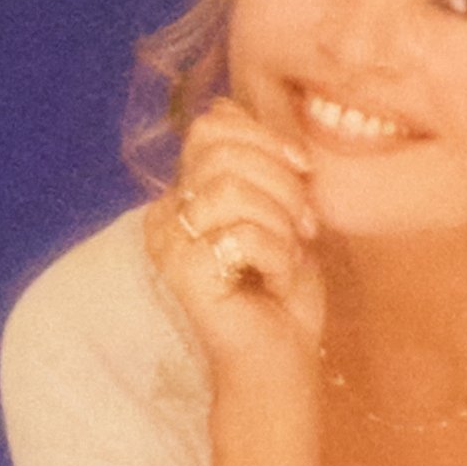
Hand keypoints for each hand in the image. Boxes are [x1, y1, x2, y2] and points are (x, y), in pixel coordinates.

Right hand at [146, 98, 324, 378]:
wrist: (282, 359)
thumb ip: (254, 159)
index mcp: (184, 191)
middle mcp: (164, 212)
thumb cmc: (283, 288)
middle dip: (281, 183)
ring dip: (281, 224)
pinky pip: (241, 234)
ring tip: (286, 258)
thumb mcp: (278, 207)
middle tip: (301, 227)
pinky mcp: (180, 272)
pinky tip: (274, 284)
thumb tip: (226, 106)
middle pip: (221, 149)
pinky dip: (278, 257)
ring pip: (231, 189)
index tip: (302, 174)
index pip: (213, 124)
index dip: (268, 139)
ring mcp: (167, 242)